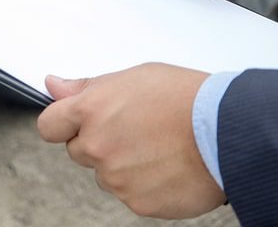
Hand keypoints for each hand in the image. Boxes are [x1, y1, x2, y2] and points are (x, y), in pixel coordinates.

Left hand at [37, 64, 224, 218]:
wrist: (228, 131)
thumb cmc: (186, 98)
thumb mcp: (133, 76)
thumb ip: (88, 87)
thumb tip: (54, 86)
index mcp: (91, 110)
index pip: (49, 124)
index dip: (62, 122)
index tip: (73, 121)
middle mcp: (98, 146)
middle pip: (78, 151)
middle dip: (98, 142)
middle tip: (133, 129)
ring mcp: (116, 178)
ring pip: (105, 174)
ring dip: (122, 164)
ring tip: (157, 146)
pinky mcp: (137, 202)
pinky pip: (130, 194)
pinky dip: (144, 184)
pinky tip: (167, 165)